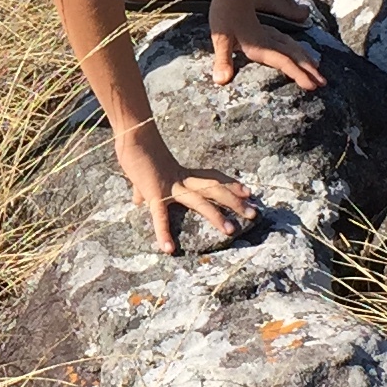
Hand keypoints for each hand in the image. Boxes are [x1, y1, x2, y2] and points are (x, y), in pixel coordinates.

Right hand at [115, 126, 258, 255]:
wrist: (132, 138)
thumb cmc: (137, 154)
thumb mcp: (143, 177)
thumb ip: (142, 191)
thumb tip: (137, 201)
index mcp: (181, 175)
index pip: (213, 178)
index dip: (230, 184)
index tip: (248, 192)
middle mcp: (182, 180)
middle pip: (214, 189)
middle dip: (235, 201)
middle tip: (254, 213)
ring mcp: (170, 187)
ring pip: (199, 201)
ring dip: (217, 215)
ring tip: (231, 230)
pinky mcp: (154, 193)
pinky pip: (160, 216)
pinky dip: (163, 232)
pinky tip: (168, 248)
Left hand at [210, 0, 323, 91]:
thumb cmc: (224, 12)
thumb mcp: (221, 38)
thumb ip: (223, 59)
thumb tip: (221, 81)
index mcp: (261, 44)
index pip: (285, 61)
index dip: (299, 74)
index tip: (312, 86)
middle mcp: (269, 39)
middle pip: (294, 55)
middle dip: (310, 69)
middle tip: (323, 82)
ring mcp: (267, 32)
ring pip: (292, 46)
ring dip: (305, 58)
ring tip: (317, 67)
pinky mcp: (263, 28)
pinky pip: (285, 40)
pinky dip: (295, 48)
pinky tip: (295, 49)